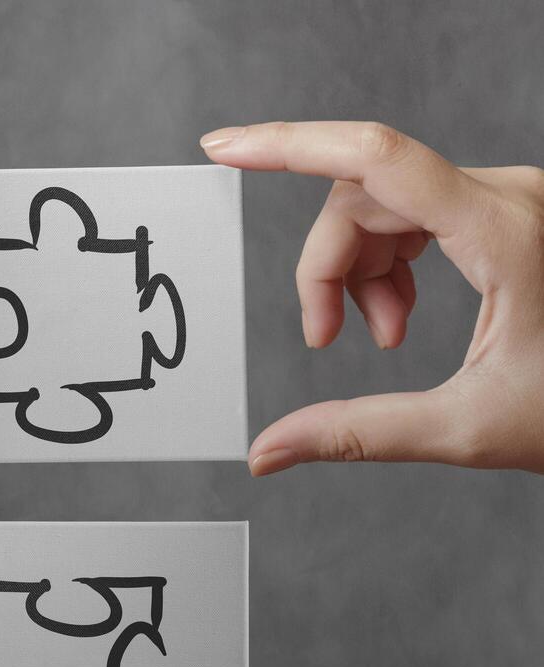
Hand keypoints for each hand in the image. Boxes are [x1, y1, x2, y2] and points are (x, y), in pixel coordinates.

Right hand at [200, 121, 543, 475]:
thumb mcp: (466, 427)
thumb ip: (358, 434)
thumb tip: (271, 450)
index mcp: (504, 233)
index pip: (374, 159)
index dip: (288, 146)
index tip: (226, 149)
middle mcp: (508, 196)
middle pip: (364, 195)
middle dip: (326, 267)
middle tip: (325, 339)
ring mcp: (506, 200)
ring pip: (383, 204)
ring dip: (357, 270)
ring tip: (380, 335)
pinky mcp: (501, 213)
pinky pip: (413, 214)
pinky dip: (387, 264)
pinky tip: (400, 314)